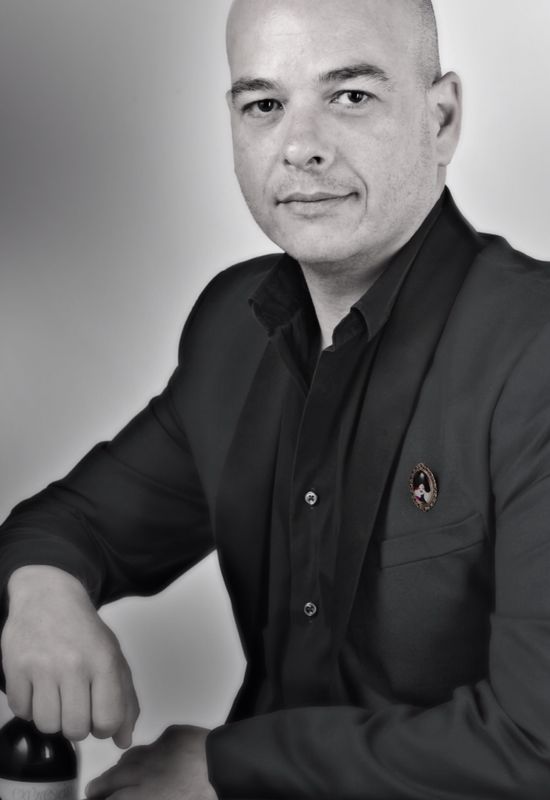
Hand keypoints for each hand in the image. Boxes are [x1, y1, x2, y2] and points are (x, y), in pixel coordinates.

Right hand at [2, 565, 138, 746]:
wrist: (48, 597)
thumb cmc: (84, 631)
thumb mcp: (113, 657)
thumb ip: (125, 699)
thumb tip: (124, 740)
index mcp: (103, 660)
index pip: (108, 720)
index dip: (104, 727)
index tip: (98, 713)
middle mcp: (73, 664)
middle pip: (76, 729)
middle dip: (77, 725)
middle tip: (75, 703)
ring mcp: (42, 666)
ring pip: (47, 725)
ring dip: (52, 718)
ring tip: (56, 695)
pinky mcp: (15, 668)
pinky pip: (21, 712)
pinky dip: (29, 706)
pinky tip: (37, 686)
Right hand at [85, 725, 216, 799]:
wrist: (227, 769)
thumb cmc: (204, 795)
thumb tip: (140, 796)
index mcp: (143, 796)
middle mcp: (144, 772)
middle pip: (112, 779)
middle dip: (100, 787)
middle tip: (93, 791)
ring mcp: (158, 750)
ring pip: (130, 758)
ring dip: (121, 768)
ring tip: (116, 775)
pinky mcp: (174, 735)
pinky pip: (156, 743)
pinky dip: (150, 751)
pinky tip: (151, 756)